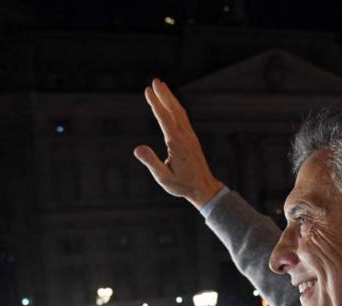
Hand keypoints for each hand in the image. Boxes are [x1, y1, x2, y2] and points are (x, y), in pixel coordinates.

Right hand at [134, 78, 223, 208]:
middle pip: (173, 110)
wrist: (204, 188)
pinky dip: (175, 107)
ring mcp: (190, 136)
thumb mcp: (163, 178)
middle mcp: (185, 136)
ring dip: (170, 98)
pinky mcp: (192, 138)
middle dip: (163, 95)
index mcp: (176, 143)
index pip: (164, 118)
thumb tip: (137, 149)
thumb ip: (151, 162)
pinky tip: (171, 104)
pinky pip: (183, 118)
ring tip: (161, 87)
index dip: (155, 103)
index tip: (147, 90)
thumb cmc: (182, 185)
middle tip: (154, 81)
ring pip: (180, 112)